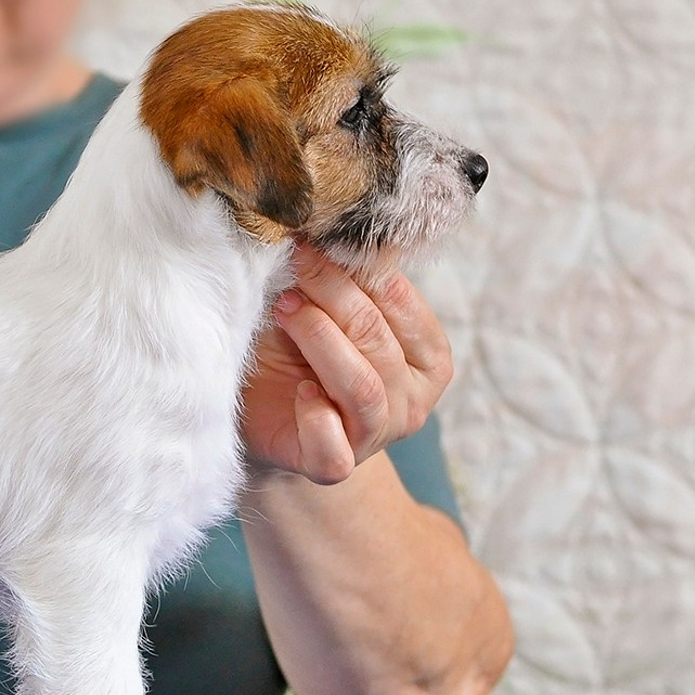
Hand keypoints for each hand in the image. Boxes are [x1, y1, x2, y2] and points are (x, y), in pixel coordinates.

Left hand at [241, 246, 453, 484]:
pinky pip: (333, 446)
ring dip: (320, 339)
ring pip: (361, 384)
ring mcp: (376, 436)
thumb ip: (344, 282)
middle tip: (296, 265)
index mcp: (428, 358)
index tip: (320, 239)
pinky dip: (315, 417)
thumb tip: (335, 228)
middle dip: (333, 294)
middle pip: (377, 338)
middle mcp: (412, 399)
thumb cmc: (300, 355)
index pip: (404, 305)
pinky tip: (299, 392)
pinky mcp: (334, 465)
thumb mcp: (327, 312)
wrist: (267, 421)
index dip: (362, 269)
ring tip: (285, 309)